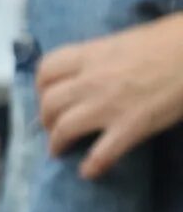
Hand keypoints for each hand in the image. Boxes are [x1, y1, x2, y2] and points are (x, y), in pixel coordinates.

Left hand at [37, 14, 182, 177]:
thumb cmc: (173, 39)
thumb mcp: (126, 39)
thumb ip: (104, 56)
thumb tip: (97, 65)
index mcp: (91, 54)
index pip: (46, 70)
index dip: (42, 86)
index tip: (47, 95)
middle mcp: (92, 80)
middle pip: (49, 103)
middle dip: (46, 118)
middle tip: (53, 126)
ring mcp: (109, 104)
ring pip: (64, 128)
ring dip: (57, 142)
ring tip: (59, 150)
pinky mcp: (132, 126)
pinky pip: (102, 153)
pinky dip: (92, 166)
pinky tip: (89, 172)